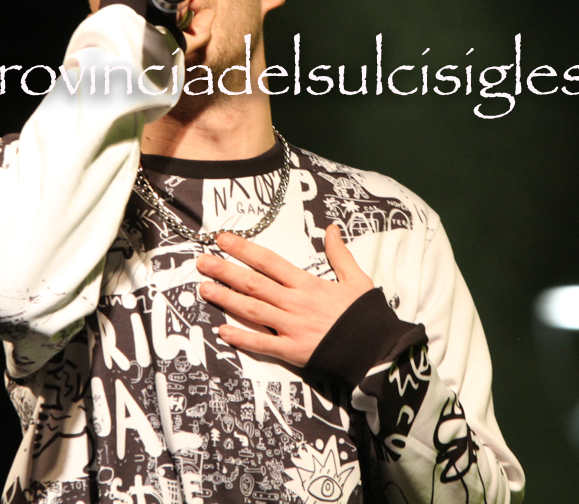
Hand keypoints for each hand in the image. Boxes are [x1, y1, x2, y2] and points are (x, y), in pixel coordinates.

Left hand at [196, 225, 374, 366]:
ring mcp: (291, 327)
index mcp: (308, 284)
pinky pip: (261, 343)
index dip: (244, 249)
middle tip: (202, 262)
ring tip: (203, 289)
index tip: (223, 240)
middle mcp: (295, 303)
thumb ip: (340, 254)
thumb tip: (331, 228)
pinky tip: (222, 331)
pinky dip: (241, 337)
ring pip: (252, 310)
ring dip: (225, 299)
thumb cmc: (366, 315)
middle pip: (253, 283)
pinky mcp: (292, 351)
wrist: (376, 350)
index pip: (269, 261)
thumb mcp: (357, 279)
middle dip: (225, 271)